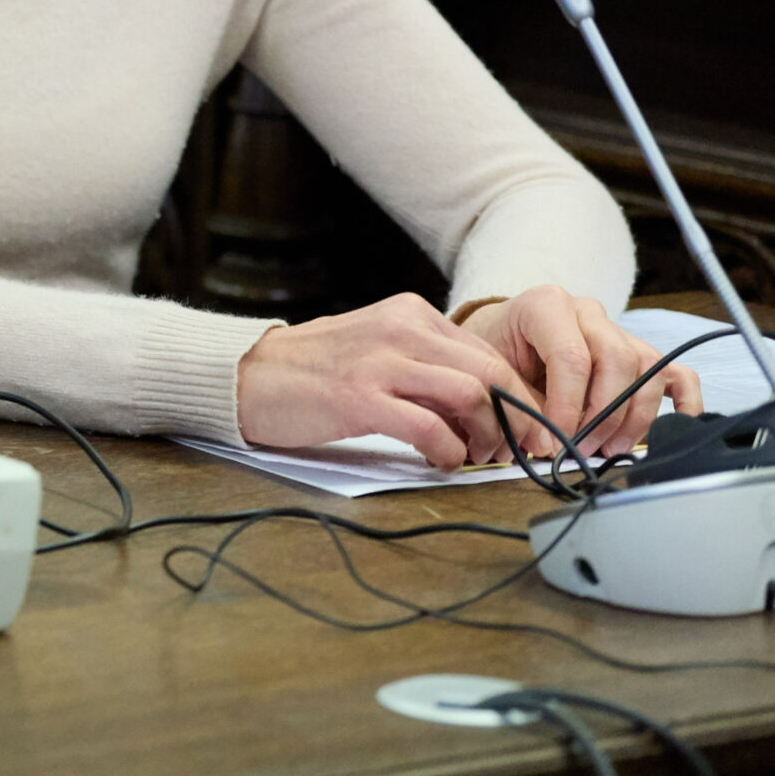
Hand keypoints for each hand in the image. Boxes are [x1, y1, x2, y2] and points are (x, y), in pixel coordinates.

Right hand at [237, 292, 543, 470]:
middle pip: (492, 371)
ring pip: (471, 394)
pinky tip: (442, 461)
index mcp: (409, 314)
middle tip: (519, 452)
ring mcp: (380, 361)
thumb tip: (482, 410)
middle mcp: (401, 329)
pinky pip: (430, 427)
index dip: (519, 397)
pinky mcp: (359, 397)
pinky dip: (449, 450)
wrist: (246, 375)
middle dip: (518, 418)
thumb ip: (424, 368)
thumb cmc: (313, 372)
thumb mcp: (377, 350)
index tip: (527, 431)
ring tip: (479, 458)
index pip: (489, 353)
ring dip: (488, 436)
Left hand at [457, 287, 698, 459]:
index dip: (569, 406)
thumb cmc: (497, 354)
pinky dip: (683, 402)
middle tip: (582, 448)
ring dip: (633, 417)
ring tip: (608, 448)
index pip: (572, 356)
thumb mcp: (497, 373)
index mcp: (545, 306)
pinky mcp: (638, 353)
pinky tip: (674, 428)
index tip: (558, 441)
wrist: (500, 338)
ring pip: (648, 368)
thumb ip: (524, 406)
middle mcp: (587, 312)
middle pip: (617, 360)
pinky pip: (676, 373)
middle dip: (603, 414)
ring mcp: (617, 330)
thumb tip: (551, 445)